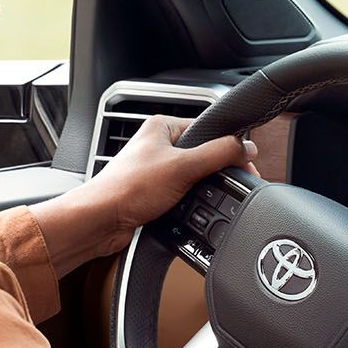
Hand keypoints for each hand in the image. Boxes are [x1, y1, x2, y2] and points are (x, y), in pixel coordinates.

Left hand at [29, 115, 256, 276]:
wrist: (101, 221)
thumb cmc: (128, 188)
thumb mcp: (184, 166)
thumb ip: (219, 153)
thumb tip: (246, 147)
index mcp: (162, 126)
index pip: (208, 129)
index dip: (228, 147)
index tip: (244, 164)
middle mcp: (157, 145)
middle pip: (203, 155)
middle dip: (214, 172)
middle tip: (226, 185)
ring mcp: (155, 170)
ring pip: (194, 178)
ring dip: (200, 191)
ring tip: (197, 199)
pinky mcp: (153, 193)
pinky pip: (182, 196)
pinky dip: (189, 205)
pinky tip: (188, 210)